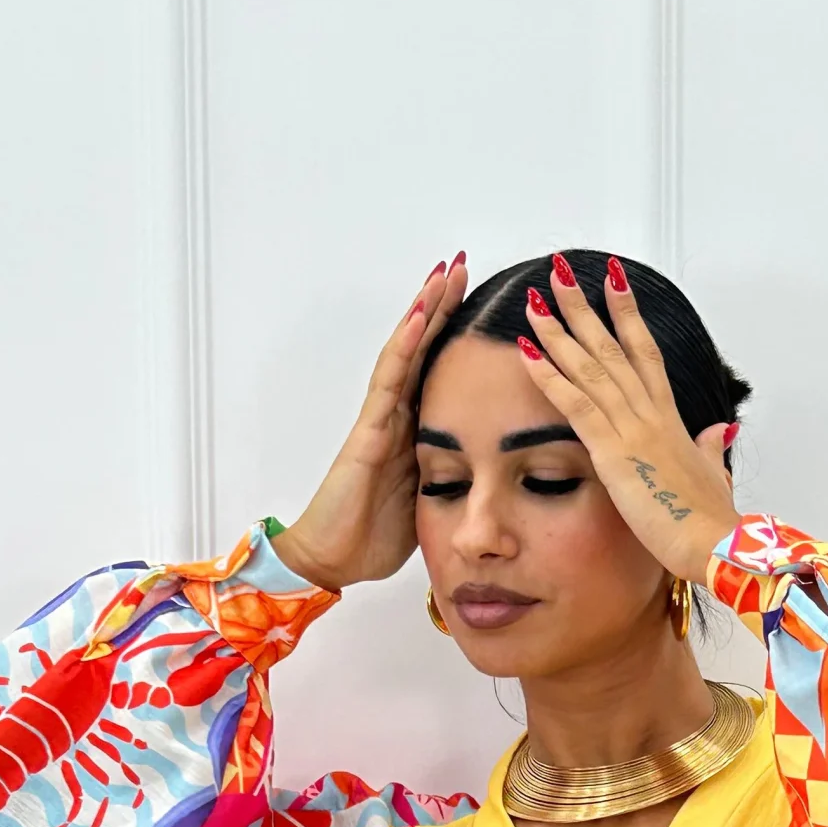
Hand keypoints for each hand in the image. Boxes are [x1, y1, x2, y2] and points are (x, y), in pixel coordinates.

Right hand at [273, 255, 470, 590]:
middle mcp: (395, 415)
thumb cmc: (374, 537)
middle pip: (422, 348)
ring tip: (444, 273)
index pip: (438, 370)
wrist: (335, 561)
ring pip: (406, 352)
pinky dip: (406, 346)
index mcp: (413, 431)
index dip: (456, 334)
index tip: (480, 299)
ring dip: (424, 310)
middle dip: (441, 305)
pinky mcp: (368, 432)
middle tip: (463, 264)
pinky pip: (390, 380)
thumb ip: (454, 478)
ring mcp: (380, 419)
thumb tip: (492, 470)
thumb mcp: (432, 502)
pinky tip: (420, 315)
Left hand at [514, 256, 738, 585]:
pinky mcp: (613, 452)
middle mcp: (649, 413)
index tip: (612, 281)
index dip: (627, 315)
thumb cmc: (711, 520)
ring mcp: (631, 428)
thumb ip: (711, 449)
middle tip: (561, 270)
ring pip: (590, 365)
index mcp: (669, 418)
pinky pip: (575, 404)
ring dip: (559, 329)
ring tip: (535, 297)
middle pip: (612, 346)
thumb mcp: (714, 475)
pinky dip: (549, 375)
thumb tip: (721, 430)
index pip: (644, 353)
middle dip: (585, 306)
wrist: (713, 544)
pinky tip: (527, 350)